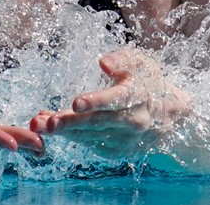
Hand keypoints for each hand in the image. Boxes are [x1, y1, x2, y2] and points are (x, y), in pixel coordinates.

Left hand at [29, 48, 187, 155]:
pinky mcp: (117, 151)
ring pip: (91, 136)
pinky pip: (90, 144)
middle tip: (46, 123)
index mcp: (139, 96)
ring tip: (38, 124)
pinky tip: (52, 127)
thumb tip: (103, 63)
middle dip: (71, 123)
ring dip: (64, 131)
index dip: (96, 101)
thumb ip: (123, 59)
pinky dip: (71, 135)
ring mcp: (126, 140)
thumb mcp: (142, 62)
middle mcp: (133, 121)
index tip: (75, 102)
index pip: (116, 100)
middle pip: (99, 123)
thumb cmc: (148, 82)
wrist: (171, 116)